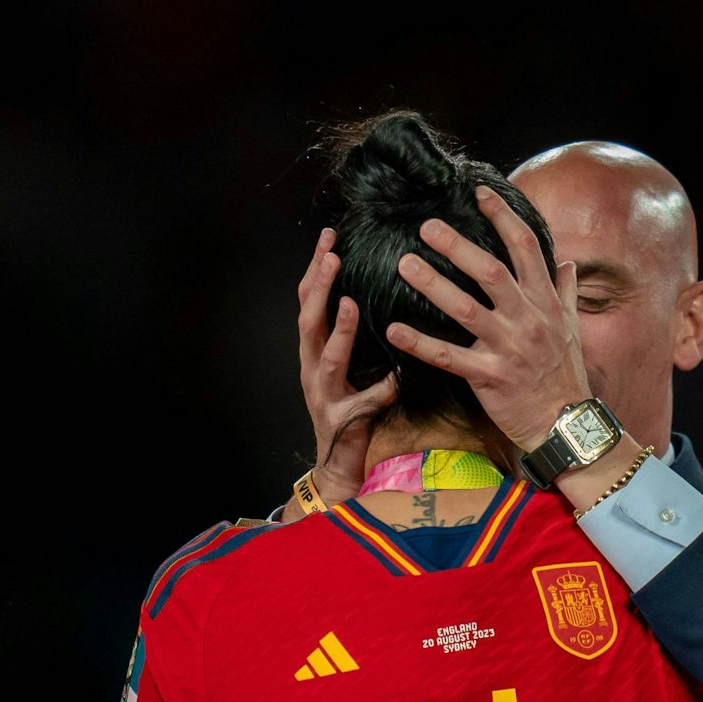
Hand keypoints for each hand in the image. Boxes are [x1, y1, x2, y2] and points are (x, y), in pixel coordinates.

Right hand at [297, 227, 397, 502]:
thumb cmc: (348, 409)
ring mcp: (324, 395)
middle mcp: (312, 368)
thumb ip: (353, 335)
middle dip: (318, 287)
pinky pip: (362, 404)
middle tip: (331, 255)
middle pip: (308, 320)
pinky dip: (378, 392)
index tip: (329, 236)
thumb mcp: (348, 366)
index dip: (315, 269)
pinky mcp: (342, 421)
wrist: (337, 465)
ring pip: (327, 358)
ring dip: (338, 331)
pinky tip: (394, 381)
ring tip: (348, 303)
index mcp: (313, 351)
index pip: (308, 301)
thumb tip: (370, 292)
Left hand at [382, 185, 591, 450]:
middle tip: (426, 226)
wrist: (565, 424)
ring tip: (404, 264)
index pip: (525, 248)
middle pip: (490, 271)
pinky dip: (420, 344)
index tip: (480, 193)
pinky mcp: (490, 377)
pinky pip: (449, 357)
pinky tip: (394, 330)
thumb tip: (568, 261)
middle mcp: (528, 319)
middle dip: (457, 245)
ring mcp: (508, 347)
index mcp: (545, 302)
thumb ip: (565, 292)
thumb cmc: (564, 374)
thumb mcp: (571, 328)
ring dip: (432, 284)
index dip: (503, 217)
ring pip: (466, 308)